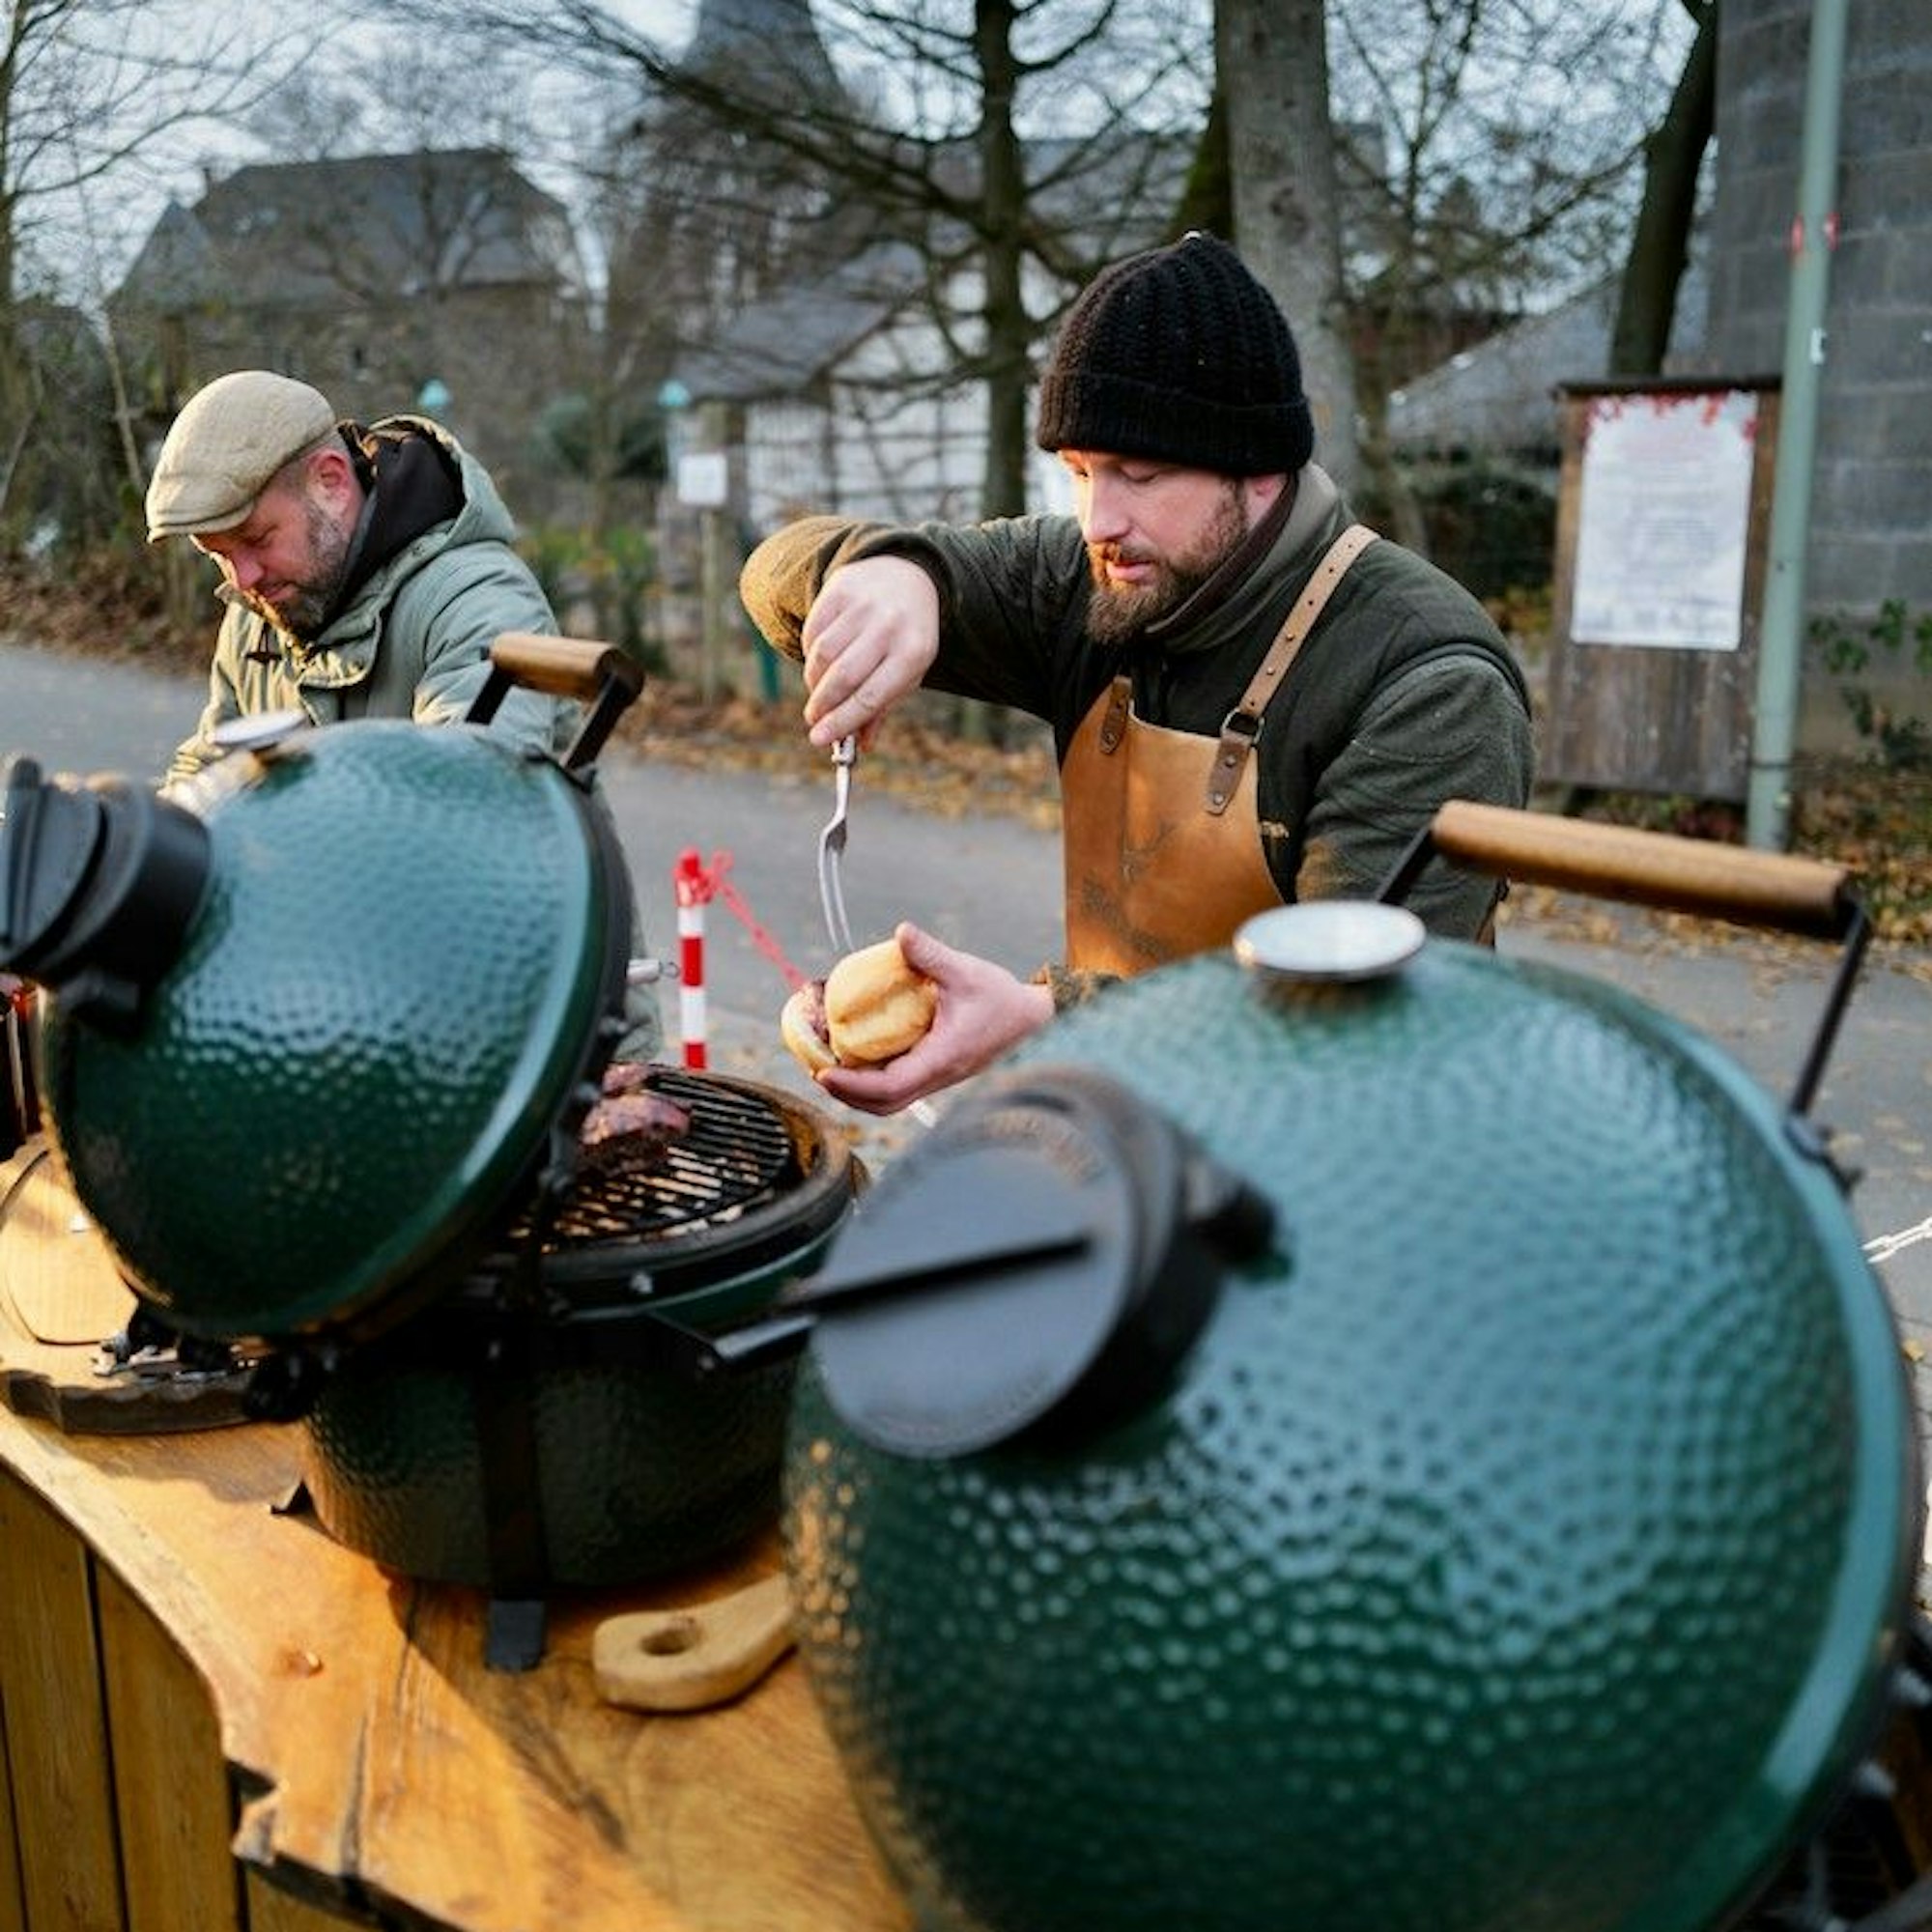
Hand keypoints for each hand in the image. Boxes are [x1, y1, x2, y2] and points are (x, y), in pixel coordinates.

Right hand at [799, 556, 939, 748]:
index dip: (841, 721)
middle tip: (813, 719)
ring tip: (819, 691)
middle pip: (843, 677)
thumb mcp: (907, 672)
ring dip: (814, 682)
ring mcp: (863, 606)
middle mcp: (889, 627)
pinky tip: (820, 662)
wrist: (906, 577)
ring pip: (823, 655)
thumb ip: (882, 707)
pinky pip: (813, 632)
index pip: (870, 696)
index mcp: (912, 653)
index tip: (818, 739)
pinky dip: (811, 654)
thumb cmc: (905, 638)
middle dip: (822, 705)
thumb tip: (860, 746)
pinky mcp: (840, 591)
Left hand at [814, 922, 1053, 1116]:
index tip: (824, 1070)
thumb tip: (901, 932)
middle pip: (884, 1105)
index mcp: (943, 1059)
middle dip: (847, 1094)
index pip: (890, 1087)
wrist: (1035, 1020)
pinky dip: (874, 1083)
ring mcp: (939, 1079)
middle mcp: (939, 1076)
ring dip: (858, 1092)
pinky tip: (858, 1059)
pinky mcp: (940, 1073)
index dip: (853, 1084)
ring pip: (892, 1102)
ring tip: (830, 1067)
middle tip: (816, 1069)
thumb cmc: (1002, 998)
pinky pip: (901, 1088)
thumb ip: (930, 954)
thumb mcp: (966, 971)